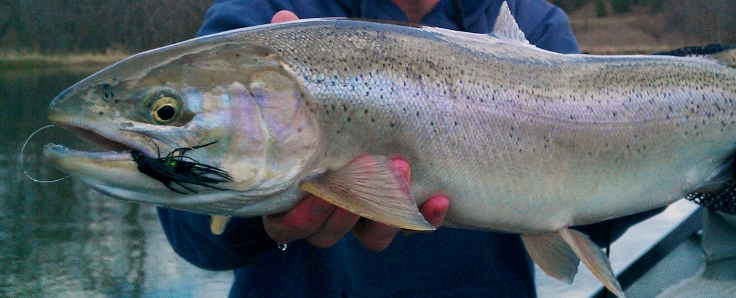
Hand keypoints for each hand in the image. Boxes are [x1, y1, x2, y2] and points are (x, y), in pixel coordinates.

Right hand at [261, 11, 448, 251]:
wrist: (388, 107)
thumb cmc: (336, 97)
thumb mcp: (319, 79)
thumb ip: (302, 62)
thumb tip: (283, 21)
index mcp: (296, 187)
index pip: (283, 222)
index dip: (296, 214)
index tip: (313, 185)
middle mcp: (328, 208)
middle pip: (323, 234)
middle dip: (342, 209)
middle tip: (364, 169)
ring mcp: (367, 213)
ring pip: (367, 236)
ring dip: (384, 209)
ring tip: (402, 169)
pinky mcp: (402, 212)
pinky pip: (410, 227)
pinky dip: (424, 217)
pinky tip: (440, 199)